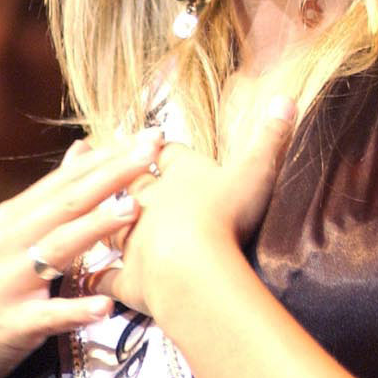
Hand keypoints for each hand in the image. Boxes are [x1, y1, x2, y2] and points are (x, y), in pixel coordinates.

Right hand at [0, 132, 162, 377]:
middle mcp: (9, 243)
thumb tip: (85, 148)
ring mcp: (8, 282)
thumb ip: (50, 193)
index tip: (149, 136)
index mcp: (14, 218)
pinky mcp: (10, 324)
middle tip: (152, 151)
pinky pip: (47, 316)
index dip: (108, 157)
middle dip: (111, 175)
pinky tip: (104, 305)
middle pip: (67, 203)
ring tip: (133, 210)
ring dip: (95, 227)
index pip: (67, 180)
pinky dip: (75, 310)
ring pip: (56, 249)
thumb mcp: (9, 233)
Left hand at [90, 98, 294, 323]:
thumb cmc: (227, 214)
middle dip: (124, 175)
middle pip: (132, 183)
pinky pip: (108, 277)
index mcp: (180, 174)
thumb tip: (286, 98)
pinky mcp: (128, 278)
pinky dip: (99, 278)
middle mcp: (150, 201)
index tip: (154, 141)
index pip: (168, 154)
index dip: (161, 147)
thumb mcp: (257, 170)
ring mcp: (133, 240)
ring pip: (111, 225)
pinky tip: (90, 279)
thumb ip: (272, 136)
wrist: (193, 266)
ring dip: (105, 221)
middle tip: (111, 165)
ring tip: (96, 218)